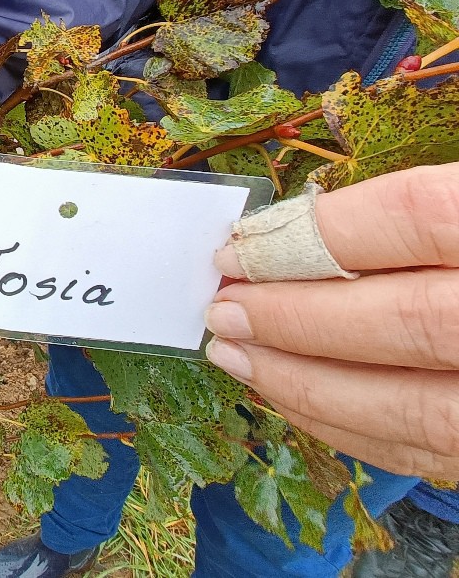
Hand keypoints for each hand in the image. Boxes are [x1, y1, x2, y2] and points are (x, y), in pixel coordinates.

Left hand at [205, 163, 458, 477]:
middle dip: (295, 314)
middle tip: (221, 303)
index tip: (243, 239)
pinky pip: (430, 456)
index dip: (320, 229)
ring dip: (305, 383)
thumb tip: (310, 221)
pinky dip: (352, 430)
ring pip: (414, 409)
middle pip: (406, 320)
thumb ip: (437, 201)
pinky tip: (295, 399)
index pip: (420, 217)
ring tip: (233, 354)